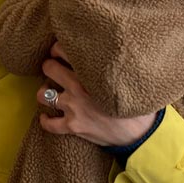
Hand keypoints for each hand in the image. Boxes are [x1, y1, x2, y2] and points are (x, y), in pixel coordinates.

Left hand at [38, 42, 155, 146]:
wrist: (140, 132)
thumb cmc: (136, 103)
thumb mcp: (126, 79)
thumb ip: (113, 66)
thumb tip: (112, 52)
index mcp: (91, 73)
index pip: (64, 51)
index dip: (58, 49)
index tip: (59, 52)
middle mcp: (78, 88)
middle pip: (49, 68)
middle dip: (49, 67)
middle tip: (53, 69)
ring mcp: (73, 107)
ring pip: (43, 95)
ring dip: (44, 92)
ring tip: (50, 92)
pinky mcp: (73, 126)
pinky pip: (49, 124)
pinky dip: (45, 120)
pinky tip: (47, 116)